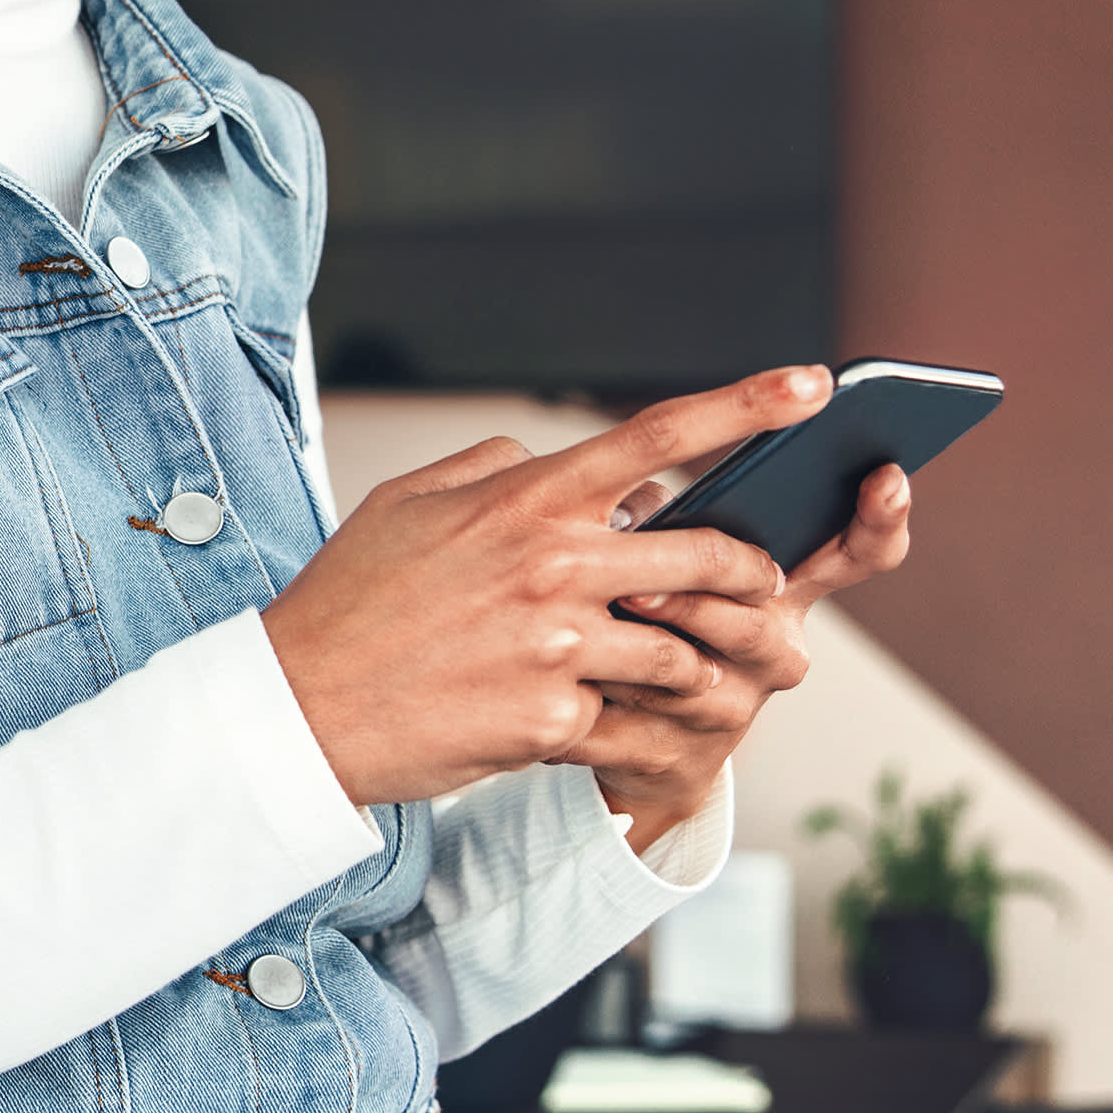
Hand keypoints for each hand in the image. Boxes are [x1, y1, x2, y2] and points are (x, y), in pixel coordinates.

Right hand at [259, 368, 819, 809]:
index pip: (657, 437)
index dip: (746, 405)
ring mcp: (556, 647)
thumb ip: (490, 464)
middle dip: (751, 570)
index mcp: (522, 501)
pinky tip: (604, 726)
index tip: (812, 386)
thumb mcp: (404, 502)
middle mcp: (551, 565)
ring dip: (698, 661)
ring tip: (689, 671)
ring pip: (684, 649)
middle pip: (707, 555)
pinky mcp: (552, 722)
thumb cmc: (348, 603)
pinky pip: (631, 721)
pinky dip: (630, 725)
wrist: (300, 708)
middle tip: (762, 583)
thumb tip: (552, 454)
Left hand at [582, 462, 915, 837]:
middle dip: (696, 606)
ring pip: (689, 681)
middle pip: (757, 624)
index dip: (880, 518)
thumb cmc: (646, 622)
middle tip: (640, 588)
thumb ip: (667, 526)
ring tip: (578, 635)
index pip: (857, 553)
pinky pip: (626, 729)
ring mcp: (730, 710)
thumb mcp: (664, 562)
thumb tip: (636, 501)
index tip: (886, 476)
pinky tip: (547, 688)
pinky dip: (583, 707)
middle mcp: (773, 651)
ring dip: (629, 657)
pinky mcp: (676, 760)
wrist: (624, 740)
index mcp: (780, 590)